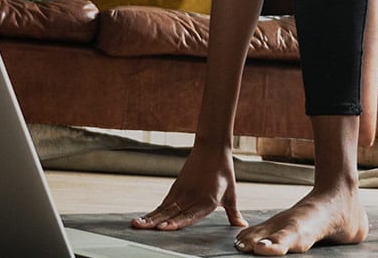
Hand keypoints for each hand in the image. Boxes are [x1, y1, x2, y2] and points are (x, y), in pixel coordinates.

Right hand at [131, 142, 245, 230]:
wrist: (212, 148)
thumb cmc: (223, 172)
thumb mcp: (231, 194)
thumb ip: (233, 213)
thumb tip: (241, 226)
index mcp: (208, 201)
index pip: (189, 215)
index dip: (176, 222)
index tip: (163, 228)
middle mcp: (193, 197)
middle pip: (171, 212)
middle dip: (155, 222)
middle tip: (140, 228)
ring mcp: (183, 192)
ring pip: (164, 208)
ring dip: (149, 217)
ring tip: (136, 224)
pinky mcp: (177, 187)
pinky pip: (164, 202)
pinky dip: (154, 211)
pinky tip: (144, 219)